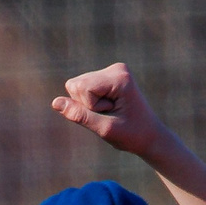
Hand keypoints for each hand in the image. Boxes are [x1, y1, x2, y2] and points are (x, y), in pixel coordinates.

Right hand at [51, 63, 170, 159]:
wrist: (150, 136)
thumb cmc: (132, 135)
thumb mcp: (105, 129)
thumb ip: (80, 115)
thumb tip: (55, 103)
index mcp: (119, 76)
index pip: (81, 87)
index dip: (89, 107)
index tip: (111, 113)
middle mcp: (115, 68)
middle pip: (76, 84)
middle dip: (87, 105)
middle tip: (110, 114)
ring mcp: (111, 70)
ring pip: (76, 87)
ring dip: (89, 105)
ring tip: (111, 112)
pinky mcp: (106, 77)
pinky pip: (81, 89)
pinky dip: (90, 103)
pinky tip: (109, 108)